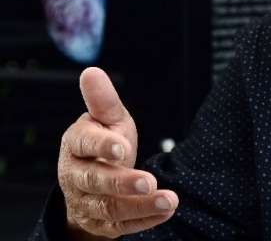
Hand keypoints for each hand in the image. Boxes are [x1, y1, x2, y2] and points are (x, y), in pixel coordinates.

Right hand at [58, 67, 178, 238]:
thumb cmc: (104, 142)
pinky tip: (166, 211)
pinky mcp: (100, 224)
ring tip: (169, 199)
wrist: (92, 181)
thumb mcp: (106, 119)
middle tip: (149, 180)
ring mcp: (86, 202)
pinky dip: (144, 220)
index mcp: (75, 144)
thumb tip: (92, 71)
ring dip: (140, 206)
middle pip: (94, 180)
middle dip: (121, 182)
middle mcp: (75, 176)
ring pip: (109, 208)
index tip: (122, 148)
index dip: (101, 146)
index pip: (84, 144)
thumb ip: (103, 100)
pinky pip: (121, 226)